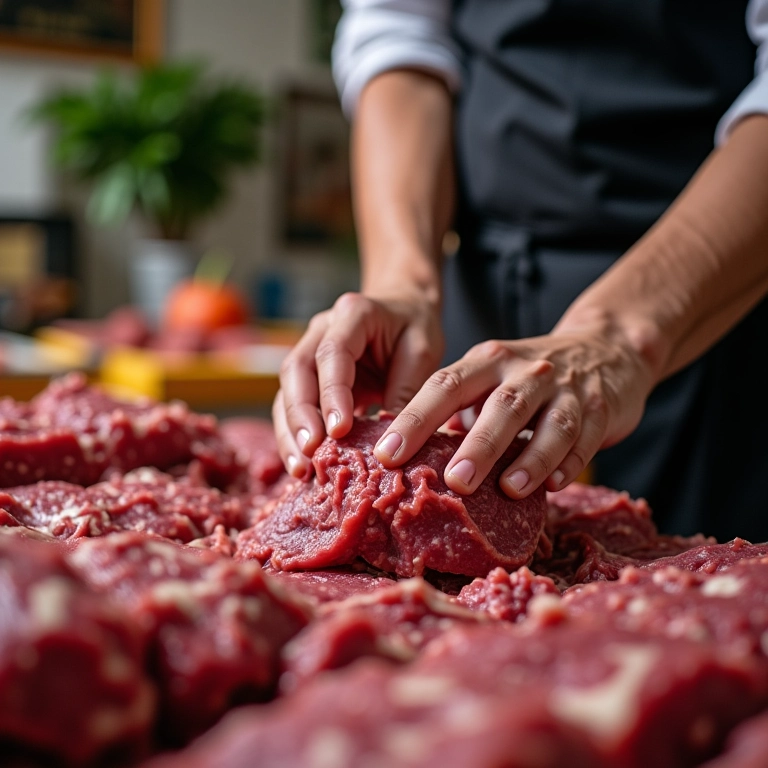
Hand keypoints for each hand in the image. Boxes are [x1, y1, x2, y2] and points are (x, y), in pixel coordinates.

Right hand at [273, 291, 443, 476]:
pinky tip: (302, 465)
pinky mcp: (306, 376)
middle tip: (311, 453)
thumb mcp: (422, 354)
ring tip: (302, 469)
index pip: (333, 353)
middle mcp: (321, 329)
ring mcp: (308, 350)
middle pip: (296, 370)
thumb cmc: (414, 329)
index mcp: (354, 313)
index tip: (339, 430)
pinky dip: (294, 435)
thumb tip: (389, 445)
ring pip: (286, 390)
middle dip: (301, 416)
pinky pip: (291, 405)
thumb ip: (405, 393)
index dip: (332, 393)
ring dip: (290, 431)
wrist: (404, 310)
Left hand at [372, 326, 655, 498]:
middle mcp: (524, 370)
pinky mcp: (599, 408)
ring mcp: (565, 389)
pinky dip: (570, 462)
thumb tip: (406, 460)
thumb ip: (456, 413)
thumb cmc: (528, 379)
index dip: (415, 420)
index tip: (386, 455)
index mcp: (486, 362)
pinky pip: (585, 437)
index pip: (444, 385)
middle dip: (477, 445)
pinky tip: (554, 487)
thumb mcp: (489, 380)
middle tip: (454, 482)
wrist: (605, 349)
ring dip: (530, 458)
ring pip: (549, 422)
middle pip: (501, 405)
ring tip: (509, 490)